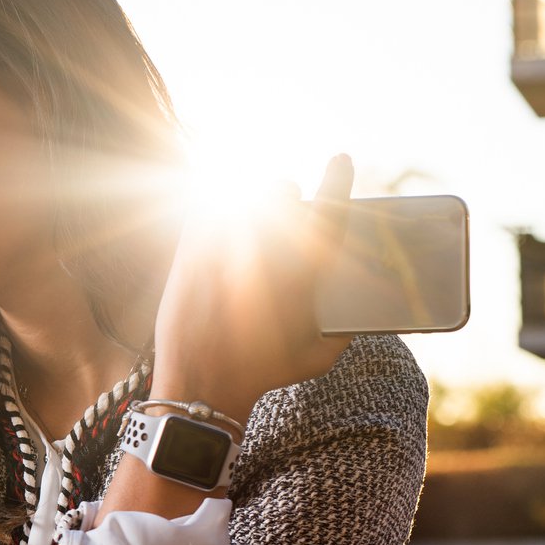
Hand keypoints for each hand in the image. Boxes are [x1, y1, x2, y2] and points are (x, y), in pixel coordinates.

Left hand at [151, 153, 355, 420]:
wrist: (201, 385)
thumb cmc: (263, 375)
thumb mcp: (318, 357)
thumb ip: (343, 329)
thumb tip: (357, 313)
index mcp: (302, 273)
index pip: (330, 211)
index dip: (338, 179)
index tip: (341, 158)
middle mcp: (263, 254)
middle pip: (279, 195)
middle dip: (286, 196)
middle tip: (287, 201)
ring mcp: (222, 251)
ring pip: (240, 199)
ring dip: (251, 203)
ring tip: (253, 218)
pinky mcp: (188, 256)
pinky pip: (204, 214)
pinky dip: (213, 215)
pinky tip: (217, 222)